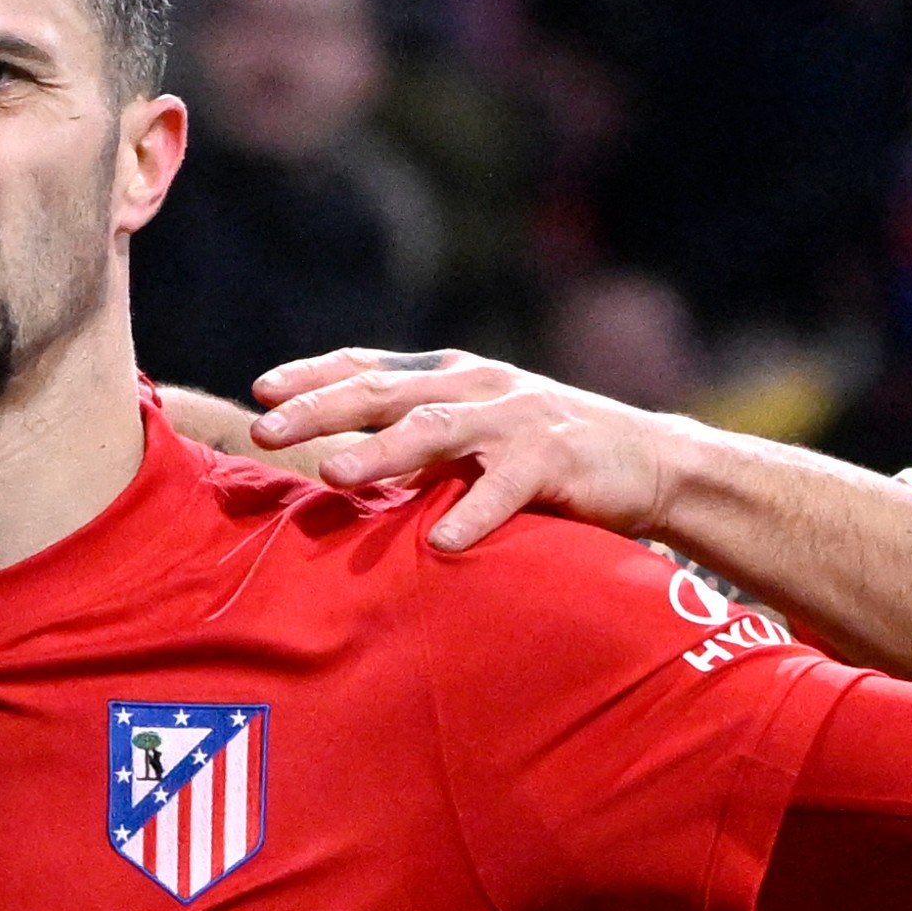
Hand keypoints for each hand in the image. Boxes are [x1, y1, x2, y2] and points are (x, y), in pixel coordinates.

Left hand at [242, 347, 694, 548]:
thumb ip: (417, 439)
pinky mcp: (556, 460)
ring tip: (333, 475)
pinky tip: (439, 542)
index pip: (370, 367)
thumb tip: (334, 461)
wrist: (651, 462)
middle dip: (321, 409)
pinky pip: (506, 489)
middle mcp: (479, 387)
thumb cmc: (548, 456)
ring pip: (437, 430)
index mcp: (453, 377)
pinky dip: (473, 515)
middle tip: (265, 429)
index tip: (260, 391)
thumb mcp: (476, 434)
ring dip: (381, 452)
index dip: (314, 374)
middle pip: (386, 392)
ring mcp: (518, 420)